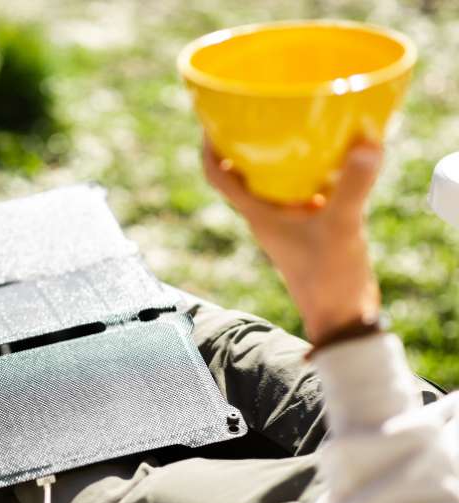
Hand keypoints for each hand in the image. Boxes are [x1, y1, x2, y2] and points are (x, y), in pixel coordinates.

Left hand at [201, 138, 383, 344]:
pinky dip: (308, 172)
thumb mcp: (340, 227)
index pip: (218, 176)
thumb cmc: (329, 280)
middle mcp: (265, 216)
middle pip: (242, 172)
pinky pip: (299, 191)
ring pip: (272, 182)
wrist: (341, 318)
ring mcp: (286, 223)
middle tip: (259, 110)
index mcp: (257, 214)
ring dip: (278, 156)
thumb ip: (351, 186)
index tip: (213, 118)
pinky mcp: (308, 228)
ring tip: (295, 124)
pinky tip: (333, 157)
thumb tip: (366, 144)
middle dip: (246, 142)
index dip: (209, 147)